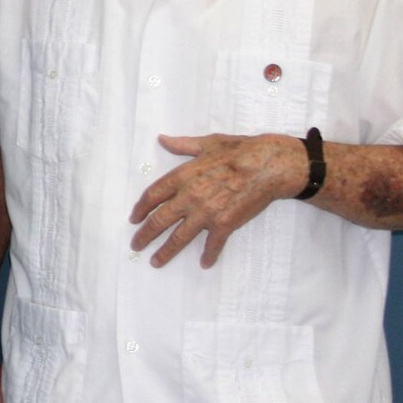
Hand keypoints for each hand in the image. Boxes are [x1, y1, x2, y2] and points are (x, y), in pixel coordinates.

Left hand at [130, 133, 306, 267]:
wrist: (268, 165)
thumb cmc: (239, 150)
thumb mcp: (207, 143)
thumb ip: (182, 145)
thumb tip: (162, 139)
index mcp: (182, 176)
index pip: (153, 196)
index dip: (141, 208)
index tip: (134, 219)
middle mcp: (189, 196)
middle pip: (160, 220)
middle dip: (145, 235)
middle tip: (136, 245)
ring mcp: (206, 212)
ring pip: (180, 237)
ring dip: (166, 251)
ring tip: (156, 262)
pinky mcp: (225, 223)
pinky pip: (213, 244)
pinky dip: (208, 255)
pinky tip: (204, 264)